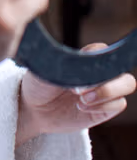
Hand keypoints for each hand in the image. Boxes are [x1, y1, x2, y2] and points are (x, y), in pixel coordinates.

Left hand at [17, 42, 136, 144]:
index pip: (103, 49)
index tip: (79, 66)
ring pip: (127, 84)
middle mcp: (98, 73)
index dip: (96, 56)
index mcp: (85, 58)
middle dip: (107, 79)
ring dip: (106, 92)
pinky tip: (81, 108)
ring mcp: (103, 91)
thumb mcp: (45, 69)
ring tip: (82, 100)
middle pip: (122, 67)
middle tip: (80, 90)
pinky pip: (119, 104)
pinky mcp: (103, 109)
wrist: (33, 109)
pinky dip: (102, 106)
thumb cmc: (38, 84)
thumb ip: (64, 64)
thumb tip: (82, 65)